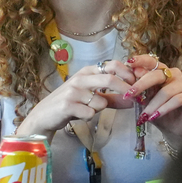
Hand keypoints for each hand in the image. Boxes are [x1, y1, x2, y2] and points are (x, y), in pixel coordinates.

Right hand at [20, 59, 137, 136]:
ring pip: (101, 101)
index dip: (128, 74)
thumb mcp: (91, 98)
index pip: (113, 65)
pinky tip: (78, 116)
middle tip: (135, 100)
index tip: (137, 86)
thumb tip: (134, 100)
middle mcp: (80, 78)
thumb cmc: (70, 105)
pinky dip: (89, 117)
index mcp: (87, 71)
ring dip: (100, 109)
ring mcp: (73, 90)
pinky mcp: (68, 105)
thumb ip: (112, 98)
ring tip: (87, 110)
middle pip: (110, 79)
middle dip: (126, 90)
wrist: (44, 116)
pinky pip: (90, 113)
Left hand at [124, 54, 181, 140]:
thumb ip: (140, 89)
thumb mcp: (145, 100)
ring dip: (153, 105)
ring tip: (144, 115)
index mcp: (162, 72)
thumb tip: (133, 73)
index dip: (141, 60)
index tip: (128, 63)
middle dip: (141, 85)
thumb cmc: (158, 111)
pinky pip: (177, 100)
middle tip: (128, 95)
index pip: (152, 61)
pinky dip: (164, 109)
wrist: (173, 128)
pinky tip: (155, 117)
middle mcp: (175, 74)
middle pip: (157, 75)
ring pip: (166, 91)